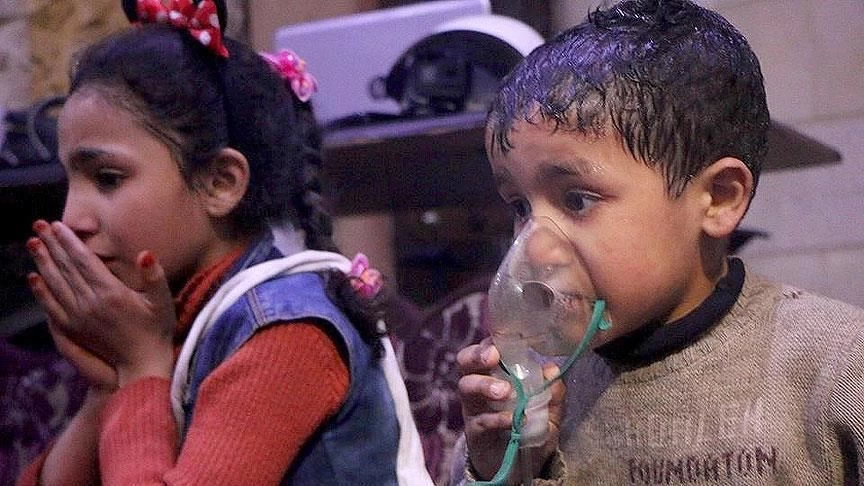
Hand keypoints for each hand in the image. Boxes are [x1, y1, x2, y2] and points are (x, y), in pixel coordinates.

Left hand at [27, 220, 175, 385]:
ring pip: (55, 284)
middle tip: (38, 224)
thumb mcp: (163, 302)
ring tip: (32, 243)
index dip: (69, 242)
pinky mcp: (73, 329)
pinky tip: (33, 278)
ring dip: (42, 262)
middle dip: (51, 245)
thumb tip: (145, 254)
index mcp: (111, 293)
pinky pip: (51, 306)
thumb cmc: (156, 330)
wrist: (141, 365)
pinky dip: (41, 291)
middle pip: (66, 268)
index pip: (84, 261)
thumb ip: (154, 277)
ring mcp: (78, 317)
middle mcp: (90, 303)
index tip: (57, 225)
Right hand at [456, 337, 564, 480]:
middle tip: (493, 357)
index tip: (500, 344)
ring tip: (506, 392)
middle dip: (476, 355)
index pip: (484, 350)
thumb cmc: (529, 429)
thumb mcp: (548, 411)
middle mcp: (478, 387)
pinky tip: (513, 419)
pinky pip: (480, 420)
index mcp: (494, 374)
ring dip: (485, 384)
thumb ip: (553, 392)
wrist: (518, 467)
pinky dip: (497, 418)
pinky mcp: (474, 432)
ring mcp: (474, 409)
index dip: (489, 342)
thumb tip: (553, 369)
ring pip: (466, 387)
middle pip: (465, 362)